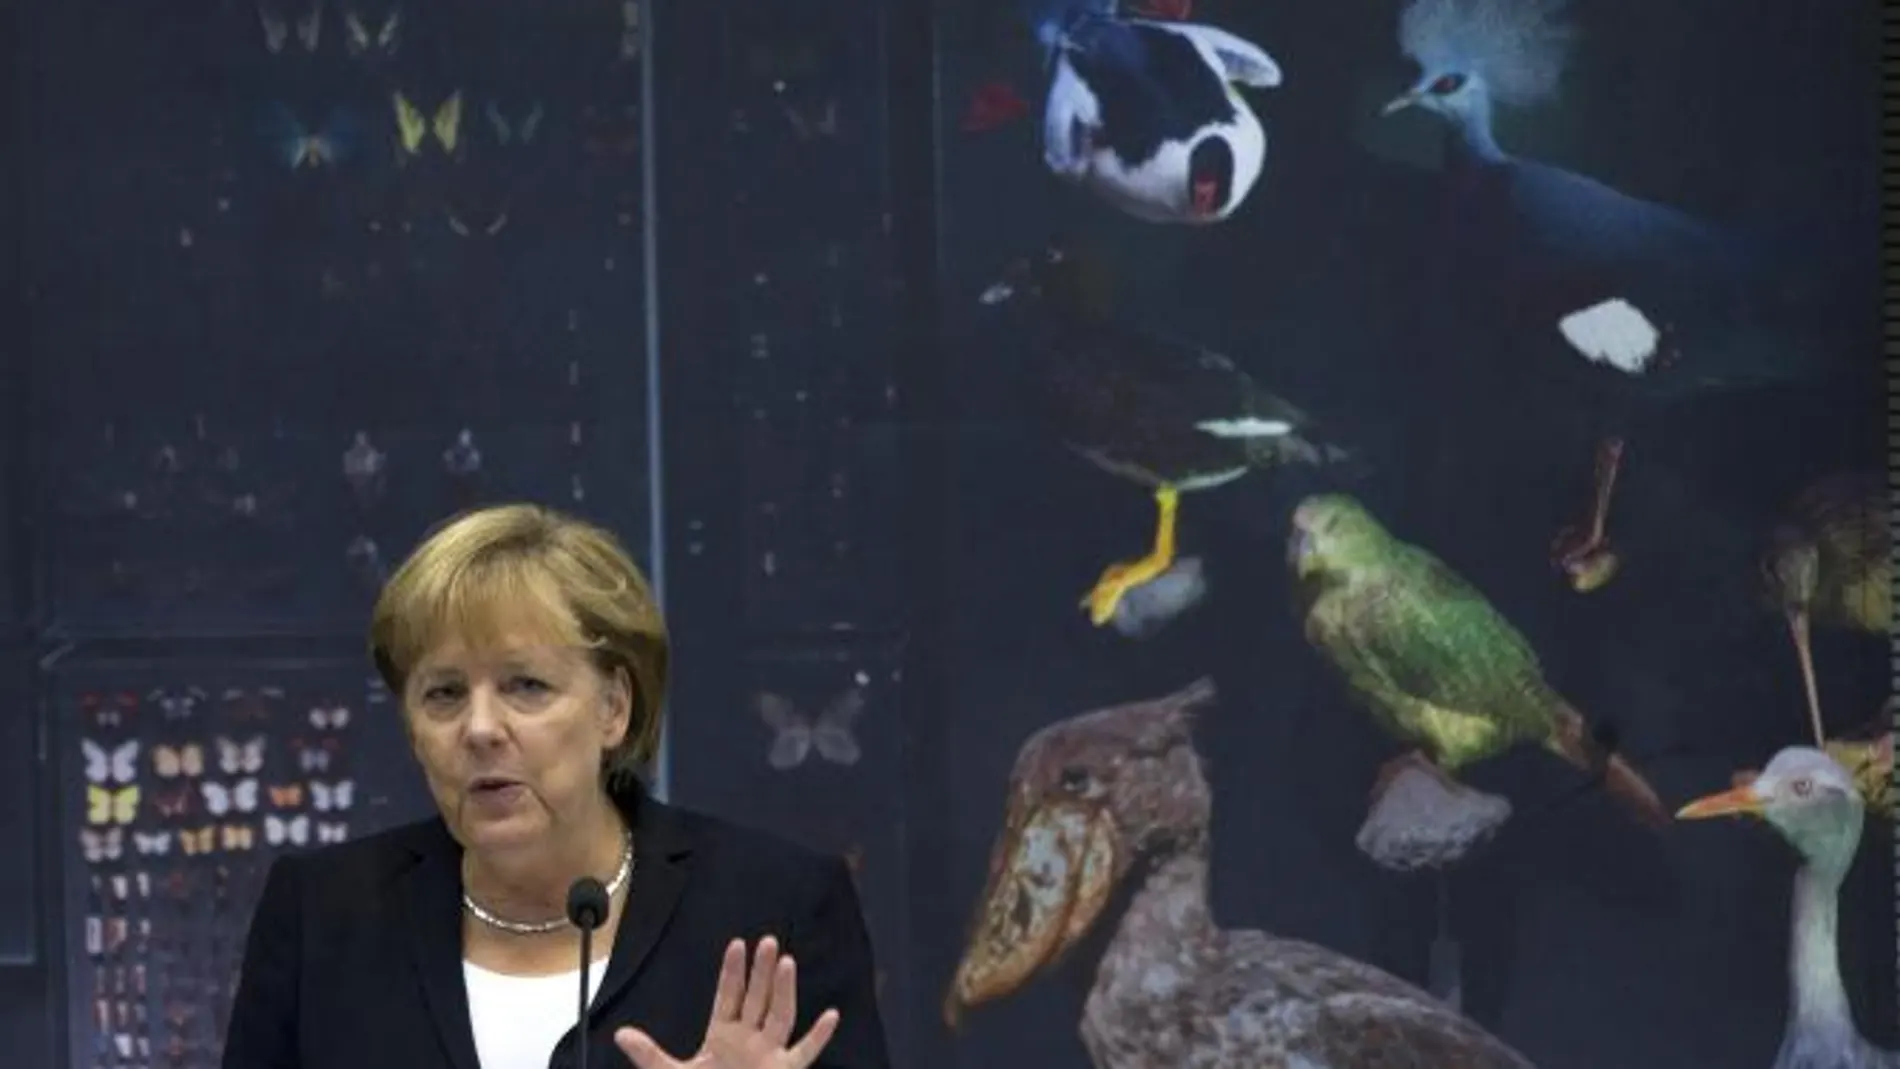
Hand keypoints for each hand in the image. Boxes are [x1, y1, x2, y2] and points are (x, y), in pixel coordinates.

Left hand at [615, 936, 839, 1068]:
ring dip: (784, 991)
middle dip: (761, 971)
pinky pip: (805, 1052)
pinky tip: (830, 1015)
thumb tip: (620, 1034)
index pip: (729, 996)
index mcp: (722, 1036)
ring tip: (787, 962)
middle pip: (757, 998)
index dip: (732, 972)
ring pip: (780, 1016)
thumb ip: (649, 1055)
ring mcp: (768, 1055)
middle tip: (768, 941)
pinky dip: (818, 1036)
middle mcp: (749, 1040)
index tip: (737, 944)